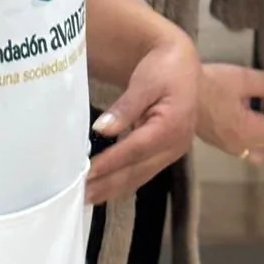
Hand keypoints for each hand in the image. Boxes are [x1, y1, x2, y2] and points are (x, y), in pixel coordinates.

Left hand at [86, 28, 199, 204]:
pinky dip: (123, 181)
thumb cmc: (165, 68)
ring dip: (113, 189)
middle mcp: (175, 145)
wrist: (184, 65)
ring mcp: (172, 152)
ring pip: (140, 176)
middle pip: (138, 170)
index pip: (136, 149)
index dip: (110, 163)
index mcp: (172, 126)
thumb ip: (125, 107)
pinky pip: (143, 172)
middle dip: (108, 185)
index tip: (87, 173)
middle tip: (80, 196)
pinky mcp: (166, 153)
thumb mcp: (145, 81)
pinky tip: (105, 187)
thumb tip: (101, 129)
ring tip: (87, 198)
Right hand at [196, 63, 263, 162]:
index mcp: (248, 132)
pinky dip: (253, 137)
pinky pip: (245, 149)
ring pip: (260, 151)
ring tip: (261, 114)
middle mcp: (241, 146)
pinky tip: (246, 116)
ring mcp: (229, 148)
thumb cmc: (209, 84)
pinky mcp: (219, 143)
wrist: (177, 92)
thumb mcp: (242, 78)